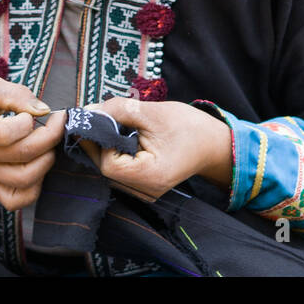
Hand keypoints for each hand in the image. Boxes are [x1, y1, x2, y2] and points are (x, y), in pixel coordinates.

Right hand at [0, 76, 65, 211]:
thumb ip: (15, 94)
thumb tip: (43, 110)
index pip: (6, 134)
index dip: (28, 122)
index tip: (32, 111)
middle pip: (22, 155)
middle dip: (50, 136)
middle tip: (55, 121)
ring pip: (24, 180)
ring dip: (46, 160)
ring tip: (46, 142)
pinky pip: (16, 200)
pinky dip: (35, 186)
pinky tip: (37, 163)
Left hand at [75, 98, 232, 201]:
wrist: (214, 144)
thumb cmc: (189, 127)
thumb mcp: (153, 113)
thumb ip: (120, 111)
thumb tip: (89, 112)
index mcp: (151, 176)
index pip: (108, 165)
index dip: (100, 142)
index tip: (102, 119)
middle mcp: (146, 191)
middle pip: (106, 169)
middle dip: (101, 142)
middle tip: (105, 118)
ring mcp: (145, 192)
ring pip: (111, 171)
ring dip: (108, 147)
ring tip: (119, 126)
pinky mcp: (144, 186)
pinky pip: (120, 171)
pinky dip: (117, 153)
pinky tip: (125, 137)